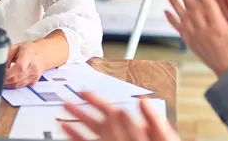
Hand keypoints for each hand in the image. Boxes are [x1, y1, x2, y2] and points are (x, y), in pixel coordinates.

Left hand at [4, 42, 44, 88]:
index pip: (19, 67)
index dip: (8, 73)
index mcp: (28, 55)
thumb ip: (6, 56)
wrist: (41, 55)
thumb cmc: (26, 50)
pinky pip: (20, 86)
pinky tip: (8, 80)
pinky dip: (12, 84)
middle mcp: (33, 67)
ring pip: (17, 84)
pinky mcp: (33, 82)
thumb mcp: (14, 47)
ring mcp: (34, 76)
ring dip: (7, 84)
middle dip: (4, 79)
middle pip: (16, 78)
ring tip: (0, 79)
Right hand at [62, 93, 178, 140]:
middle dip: (80, 109)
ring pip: (89, 130)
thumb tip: (143, 100)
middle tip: (68, 100)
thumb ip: (152, 118)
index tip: (84, 92)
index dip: (95, 100)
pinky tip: (66, 129)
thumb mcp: (163, 134)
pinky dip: (75, 135)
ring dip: (76, 120)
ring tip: (64, 112)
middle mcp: (118, 133)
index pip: (109, 109)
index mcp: (132, 126)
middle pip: (94, 118)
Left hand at [164, 0, 227, 75]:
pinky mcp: (192, 44)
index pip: (207, 2)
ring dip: (174, 2)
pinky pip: (179, 29)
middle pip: (192, 6)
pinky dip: (172, 19)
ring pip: (182, 16)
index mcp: (219, 27)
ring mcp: (196, 38)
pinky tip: (167, 11)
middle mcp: (205, 31)